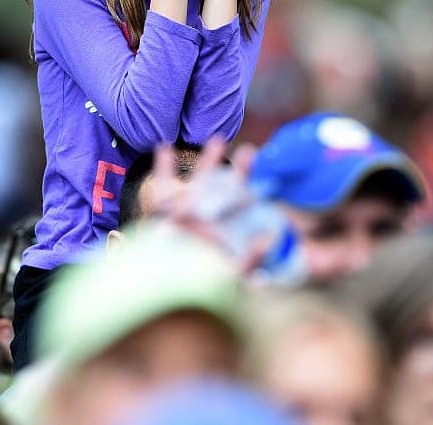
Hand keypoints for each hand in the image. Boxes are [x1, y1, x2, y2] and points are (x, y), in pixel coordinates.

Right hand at [149, 139, 276, 280]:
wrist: (165, 291)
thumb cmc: (201, 285)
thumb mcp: (232, 276)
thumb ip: (252, 259)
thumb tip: (271, 238)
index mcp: (228, 230)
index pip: (246, 206)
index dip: (256, 190)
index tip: (269, 177)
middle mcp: (210, 218)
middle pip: (227, 189)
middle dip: (239, 171)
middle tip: (250, 152)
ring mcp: (186, 214)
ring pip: (199, 183)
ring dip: (208, 162)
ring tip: (219, 140)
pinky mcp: (162, 215)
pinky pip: (162, 189)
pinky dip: (163, 169)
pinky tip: (165, 147)